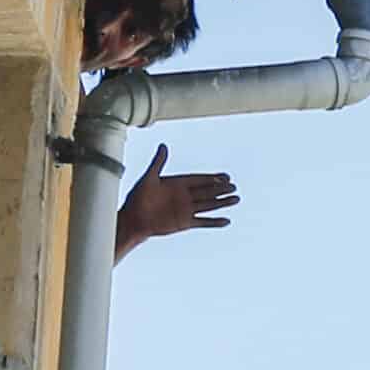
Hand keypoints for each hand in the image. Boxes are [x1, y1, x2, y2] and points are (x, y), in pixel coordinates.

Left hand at [114, 144, 238, 262]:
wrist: (133, 219)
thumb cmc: (137, 198)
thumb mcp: (149, 178)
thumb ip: (158, 163)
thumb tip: (162, 146)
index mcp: (178, 184)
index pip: (199, 179)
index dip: (212, 178)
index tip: (225, 176)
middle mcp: (184, 196)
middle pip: (207, 191)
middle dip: (220, 189)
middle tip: (234, 186)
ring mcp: (186, 210)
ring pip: (208, 205)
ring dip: (222, 203)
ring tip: (236, 199)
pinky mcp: (184, 223)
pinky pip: (203, 222)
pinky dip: (214, 222)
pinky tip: (226, 220)